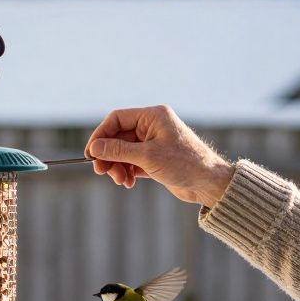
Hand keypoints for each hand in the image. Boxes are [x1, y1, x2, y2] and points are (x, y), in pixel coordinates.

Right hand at [84, 105, 235, 206]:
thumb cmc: (184, 164)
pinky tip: (128, 182)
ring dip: (117, 166)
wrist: (208, 183)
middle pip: (118, 137)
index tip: (91, 153)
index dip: (100, 135)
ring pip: (123, 151)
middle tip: (101, 171)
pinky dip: (127, 172)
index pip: (117, 119)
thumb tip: (94, 148)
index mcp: (153, 116)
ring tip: (121, 181)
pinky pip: (132, 162)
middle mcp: (152, 126)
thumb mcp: (147, 156)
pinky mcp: (155, 158)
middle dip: (109, 155)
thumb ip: (118, 150)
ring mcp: (153, 143)